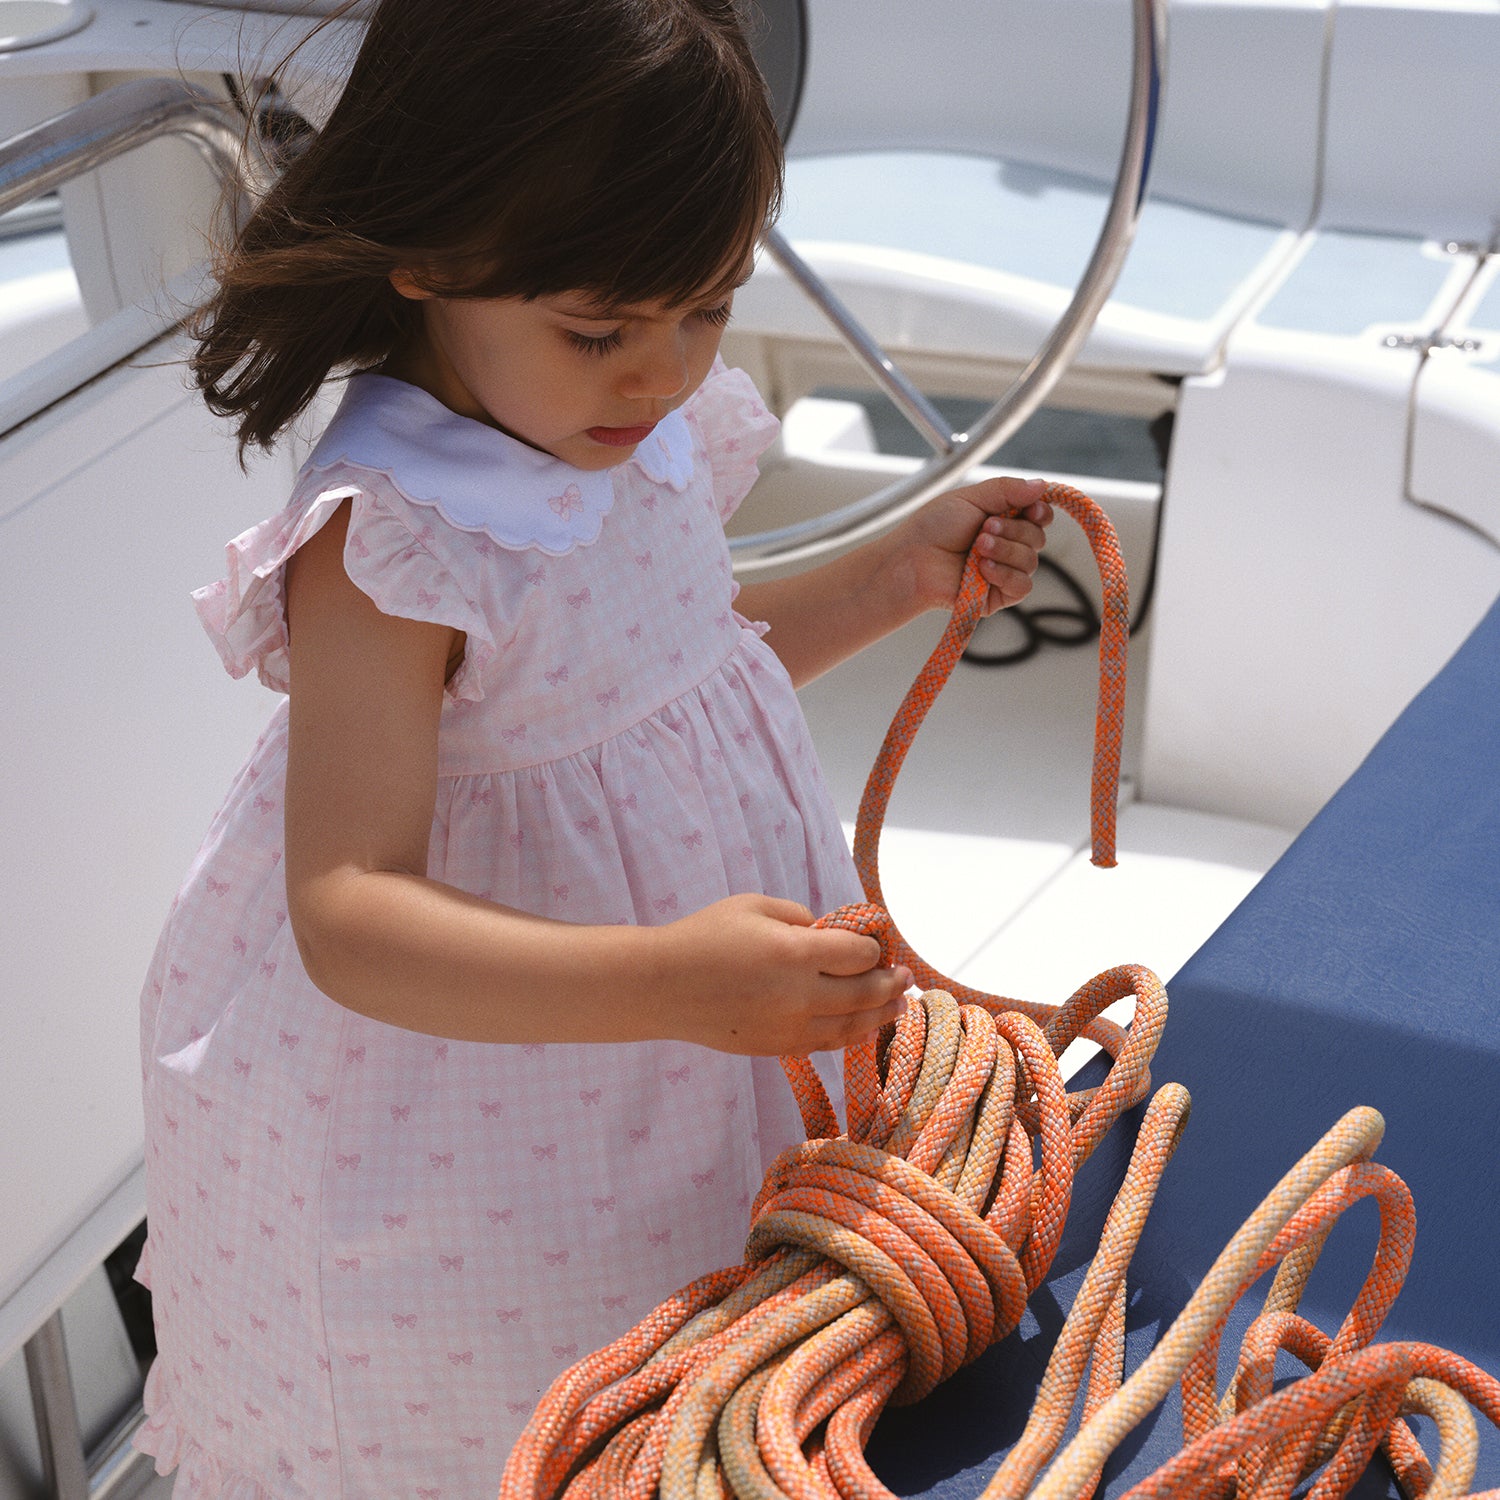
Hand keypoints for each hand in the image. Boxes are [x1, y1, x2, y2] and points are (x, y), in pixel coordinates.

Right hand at [651, 893, 911, 1055]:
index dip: (874, 948)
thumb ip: (800, 917)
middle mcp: (798, 994)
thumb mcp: (754, 905)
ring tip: (899, 1006)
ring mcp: (788, 1027)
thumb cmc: (705, 935)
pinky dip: (850, 1035)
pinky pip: (826, 1044)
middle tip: (905, 977)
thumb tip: (831, 933)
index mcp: (794, 952)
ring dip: (881, 1015)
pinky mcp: (776, 1048)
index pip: (858, 953)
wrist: (663, 987)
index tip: (878, 943)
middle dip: (891, 983)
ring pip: (852, 1026)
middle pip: (864, 993)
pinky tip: (863, 1026)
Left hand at [892, 474, 1052, 618]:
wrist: (911, 560)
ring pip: (1031, 561)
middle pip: (1038, 537)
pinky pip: (1022, 586)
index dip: (1040, 512)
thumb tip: (1041, 485)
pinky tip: (983, 568)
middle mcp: (1007, 545)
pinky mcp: (998, 595)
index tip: (1032, 509)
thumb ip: (1007, 489)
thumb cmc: (932, 529)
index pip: (1040, 516)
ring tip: (977, 547)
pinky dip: (1005, 574)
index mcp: (1003, 519)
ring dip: (1005, 550)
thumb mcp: (970, 498)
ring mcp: (1004, 571)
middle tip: (984, 528)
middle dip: (1013, 530)